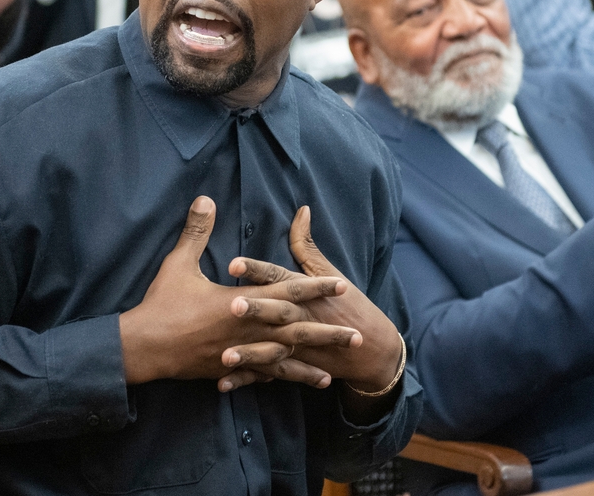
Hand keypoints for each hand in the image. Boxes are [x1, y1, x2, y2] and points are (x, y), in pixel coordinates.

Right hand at [118, 197, 360, 387]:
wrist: (144, 347)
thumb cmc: (163, 304)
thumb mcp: (179, 263)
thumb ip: (197, 231)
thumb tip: (206, 199)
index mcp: (242, 302)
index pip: (288, 292)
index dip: (316, 287)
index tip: (341, 285)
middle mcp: (249, 331)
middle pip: (297, 331)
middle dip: (328, 332)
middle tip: (358, 336)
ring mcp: (241, 353)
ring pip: (285, 359)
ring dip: (311, 363)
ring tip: (335, 370)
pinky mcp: (230, 368)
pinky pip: (263, 375)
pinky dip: (282, 378)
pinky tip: (295, 382)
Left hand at [219, 206, 401, 395]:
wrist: (371, 348)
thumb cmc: (346, 303)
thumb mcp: (328, 272)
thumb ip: (306, 244)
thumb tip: (301, 210)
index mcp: (304, 291)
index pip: (277, 276)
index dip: (256, 269)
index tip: (233, 264)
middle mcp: (300, 317)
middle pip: (276, 311)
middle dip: (255, 308)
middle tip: (232, 305)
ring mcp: (298, 345)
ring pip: (271, 349)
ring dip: (249, 353)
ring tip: (224, 356)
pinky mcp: (293, 366)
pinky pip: (267, 375)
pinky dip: (246, 380)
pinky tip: (222, 384)